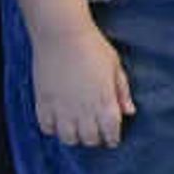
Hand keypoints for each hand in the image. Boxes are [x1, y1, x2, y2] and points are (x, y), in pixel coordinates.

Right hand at [32, 15, 133, 148]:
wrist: (62, 33)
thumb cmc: (92, 46)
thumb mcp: (115, 67)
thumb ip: (122, 92)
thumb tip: (129, 111)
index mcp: (105, 102)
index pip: (111, 133)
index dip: (112, 138)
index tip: (111, 137)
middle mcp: (84, 110)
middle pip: (90, 140)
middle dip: (94, 138)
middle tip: (94, 131)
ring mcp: (62, 108)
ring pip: (68, 138)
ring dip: (73, 136)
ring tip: (75, 127)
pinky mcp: (43, 102)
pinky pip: (46, 127)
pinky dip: (52, 128)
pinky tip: (57, 120)